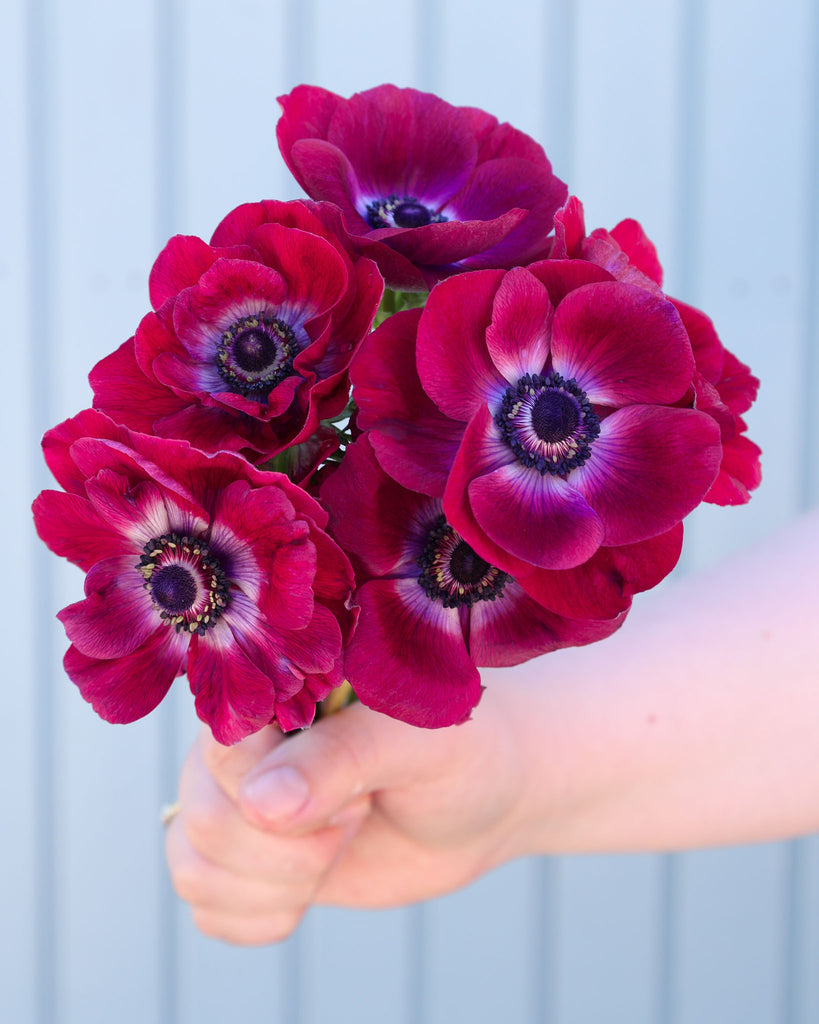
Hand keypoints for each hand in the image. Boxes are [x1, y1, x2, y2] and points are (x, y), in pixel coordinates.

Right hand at [165, 689, 532, 944]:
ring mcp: (240, 803)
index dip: (279, 788)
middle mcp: (242, 746)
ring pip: (193, 867)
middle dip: (291, 846)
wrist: (491, 795)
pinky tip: (314, 887)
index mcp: (274, 692)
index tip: (355, 794)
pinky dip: (260, 916)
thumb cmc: (465, 746)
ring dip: (276, 884)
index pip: (220, 748)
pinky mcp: (251, 860)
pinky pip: (208, 908)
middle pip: (203, 817)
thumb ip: (342, 758)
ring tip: (341, 844)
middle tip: (361, 812)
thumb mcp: (419, 738)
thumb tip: (260, 802)